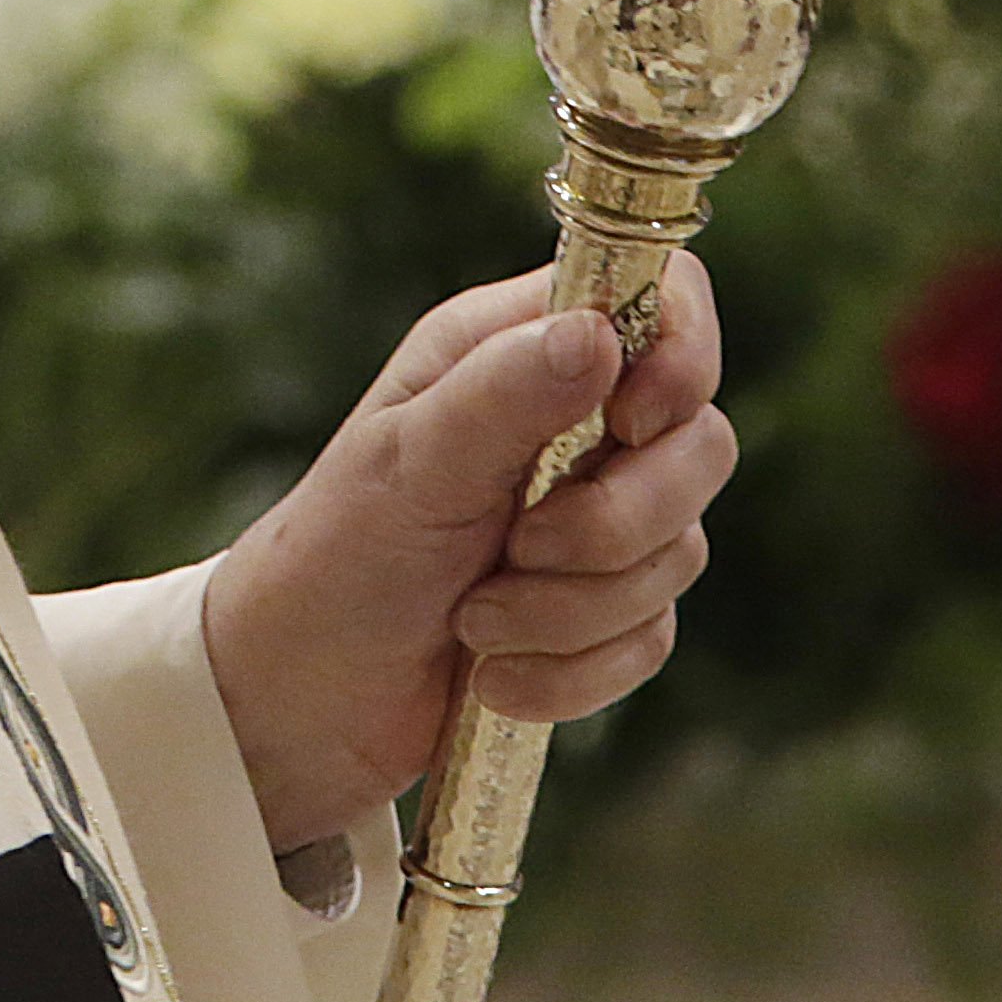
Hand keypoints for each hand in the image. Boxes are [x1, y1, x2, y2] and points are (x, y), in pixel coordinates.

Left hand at [199, 256, 734, 857]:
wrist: (302, 701)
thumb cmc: (336, 558)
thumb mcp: (410, 463)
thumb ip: (504, 394)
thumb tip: (600, 335)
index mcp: (516, 350)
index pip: (665, 300)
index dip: (683, 356)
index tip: (635, 424)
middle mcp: (569, 421)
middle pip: (699, 442)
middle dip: (617, 521)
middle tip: (518, 549)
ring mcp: (593, 517)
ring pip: (679, 551)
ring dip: (573, 611)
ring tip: (474, 623)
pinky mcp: (601, 609)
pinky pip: (651, 637)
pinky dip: (574, 671)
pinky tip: (494, 678)